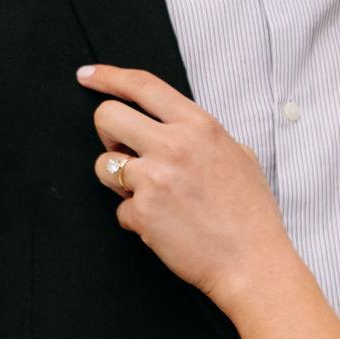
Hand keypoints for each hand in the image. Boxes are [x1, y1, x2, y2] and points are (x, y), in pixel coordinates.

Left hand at [78, 64, 295, 302]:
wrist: (252, 261)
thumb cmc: (250, 214)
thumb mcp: (238, 155)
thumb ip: (202, 136)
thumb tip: (176, 128)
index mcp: (199, 125)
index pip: (143, 85)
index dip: (108, 77)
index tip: (87, 77)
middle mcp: (174, 145)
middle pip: (107, 116)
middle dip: (107, 133)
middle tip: (123, 151)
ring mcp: (154, 178)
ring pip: (103, 164)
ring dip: (119, 181)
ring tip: (151, 196)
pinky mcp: (142, 212)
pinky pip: (120, 209)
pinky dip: (137, 219)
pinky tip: (165, 226)